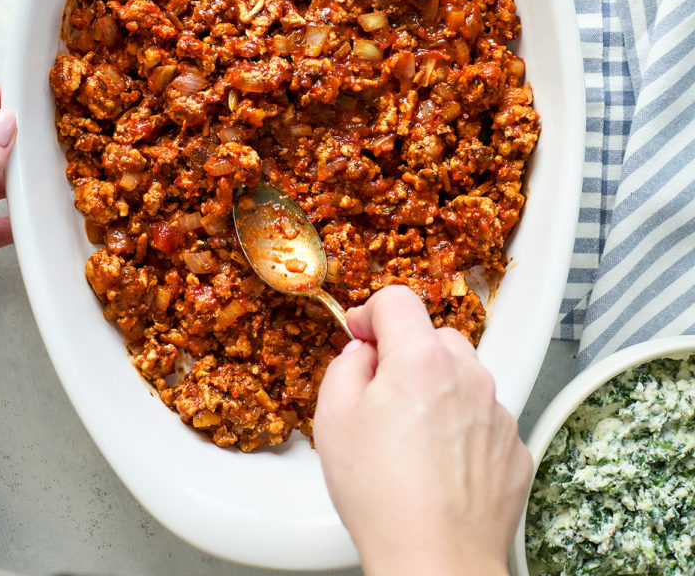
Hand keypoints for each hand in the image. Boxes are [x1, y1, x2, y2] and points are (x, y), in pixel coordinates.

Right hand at [313, 285, 531, 575]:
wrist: (436, 562)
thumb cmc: (384, 499)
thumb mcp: (333, 419)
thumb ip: (345, 366)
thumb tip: (362, 354)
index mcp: (421, 359)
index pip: (397, 300)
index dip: (371, 312)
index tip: (362, 333)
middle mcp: (468, 375)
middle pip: (434, 337)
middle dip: (406, 355)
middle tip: (382, 396)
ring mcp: (497, 411)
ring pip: (463, 376)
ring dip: (439, 390)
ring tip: (412, 440)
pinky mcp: (514, 446)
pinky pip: (484, 417)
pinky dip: (464, 427)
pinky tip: (440, 464)